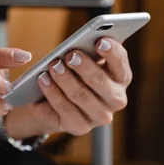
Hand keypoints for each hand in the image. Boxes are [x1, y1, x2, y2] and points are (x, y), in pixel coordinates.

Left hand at [9, 38, 131, 137]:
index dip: (111, 52)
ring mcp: (100, 116)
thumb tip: (84, 37)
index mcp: (121, 77)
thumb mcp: (81, 59)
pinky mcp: (80, 127)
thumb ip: (87, 49)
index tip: (99, 41)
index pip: (120, 63)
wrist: (52, 101)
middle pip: (101, 82)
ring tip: (53, 65)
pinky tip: (43, 79)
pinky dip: (52, 92)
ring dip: (65, 79)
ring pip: (81, 96)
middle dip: (84, 67)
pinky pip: (65, 108)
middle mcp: (116, 99)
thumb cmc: (72, 73)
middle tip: (70, 55)